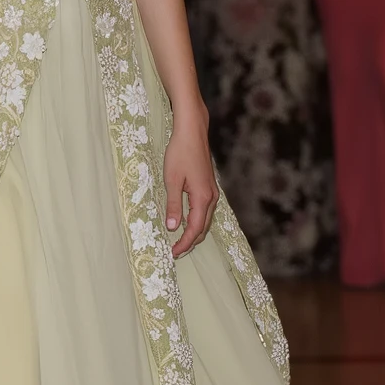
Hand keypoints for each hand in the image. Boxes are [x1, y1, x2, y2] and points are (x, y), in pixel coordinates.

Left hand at [164, 117, 218, 255]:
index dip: (184, 243)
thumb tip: (173, 227)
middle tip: (175, 251)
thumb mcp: (172, 180)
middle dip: (190, 241)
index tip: (173, 253)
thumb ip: (174, 205)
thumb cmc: (180, 152)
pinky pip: (205, 210)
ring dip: (194, 232)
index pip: (195, 229)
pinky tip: (186, 221)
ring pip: (205, 219)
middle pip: (203, 228)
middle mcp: (212, 197)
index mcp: (203, 198)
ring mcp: (212, 192)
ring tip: (179, 240)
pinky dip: (197, 220)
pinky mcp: (209, 186)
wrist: (192, 132)